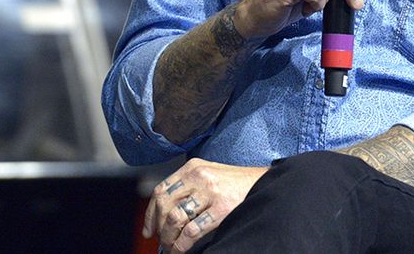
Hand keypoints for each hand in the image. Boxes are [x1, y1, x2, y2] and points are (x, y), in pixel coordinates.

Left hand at [143, 158, 268, 252]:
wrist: (264, 184)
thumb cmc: (236, 183)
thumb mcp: (209, 174)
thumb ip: (188, 186)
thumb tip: (164, 212)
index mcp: (193, 167)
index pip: (161, 190)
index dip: (151, 213)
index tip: (149, 229)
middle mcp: (199, 177)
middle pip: (165, 204)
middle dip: (159, 227)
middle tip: (161, 241)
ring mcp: (210, 192)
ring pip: (175, 218)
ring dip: (169, 237)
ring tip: (171, 247)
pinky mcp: (221, 208)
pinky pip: (192, 230)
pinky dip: (182, 244)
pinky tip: (182, 249)